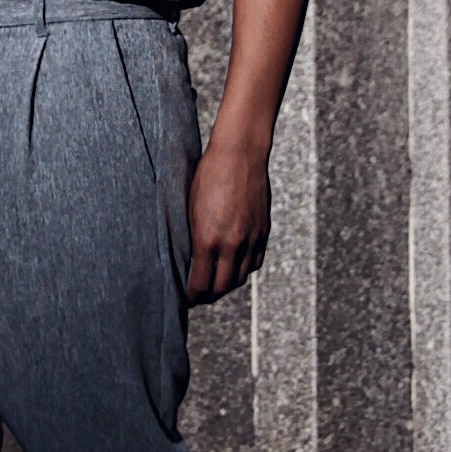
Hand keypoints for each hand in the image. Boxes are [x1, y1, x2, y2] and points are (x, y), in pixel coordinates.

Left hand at [187, 133, 270, 304]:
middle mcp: (232, 244)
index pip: (201, 284)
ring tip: (216, 282)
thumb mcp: (190, 209)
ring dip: (228, 284)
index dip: (192, 297)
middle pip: (223, 287)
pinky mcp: (264, 231)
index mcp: (208, 239)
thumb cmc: (208, 175)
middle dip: (209, 296)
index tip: (186, 298)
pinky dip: (245, 269)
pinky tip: (234, 265)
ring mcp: (251, 239)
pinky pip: (256, 262)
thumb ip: (193, 239)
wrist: (240, 153)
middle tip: (199, 296)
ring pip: (241, 278)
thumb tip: (190, 263)